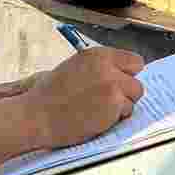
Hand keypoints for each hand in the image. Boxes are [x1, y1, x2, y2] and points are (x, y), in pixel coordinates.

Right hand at [25, 47, 143, 148]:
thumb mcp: (75, 68)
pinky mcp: (114, 104)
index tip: (119, 84)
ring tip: (97, 111)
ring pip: (134, 98)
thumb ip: (100, 69)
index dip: (127, 75)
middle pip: (138, 82)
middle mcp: (108, 66)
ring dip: (121, 107)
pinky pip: (126, 113)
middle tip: (107, 101)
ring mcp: (113, 85)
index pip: (134, 61)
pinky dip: (115, 119)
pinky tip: (96, 118)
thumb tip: (122, 75)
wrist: (37, 115)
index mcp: (97, 55)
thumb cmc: (50, 95)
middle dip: (126, 93)